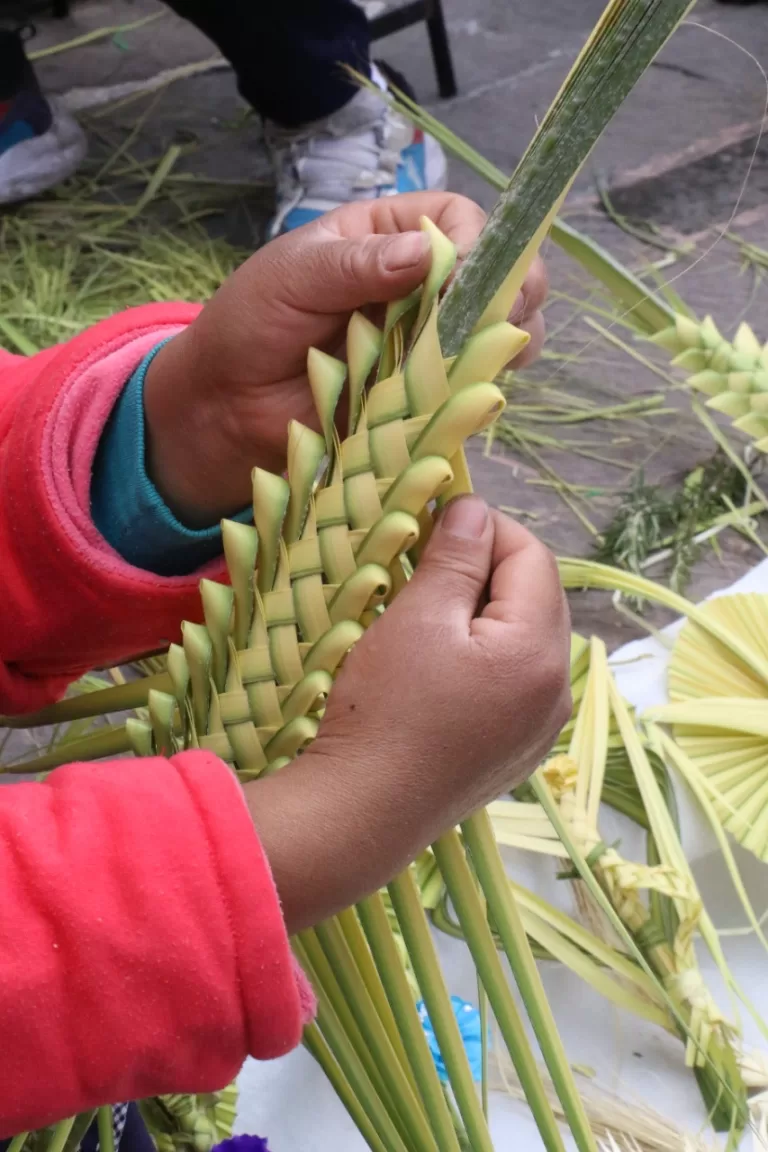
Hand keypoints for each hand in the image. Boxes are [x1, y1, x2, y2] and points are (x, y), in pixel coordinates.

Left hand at [143, 192, 547, 526]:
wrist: (225, 405)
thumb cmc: (250, 325)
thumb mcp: (293, 276)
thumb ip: (356, 264)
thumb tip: (426, 253)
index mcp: (386, 235)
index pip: (459, 220)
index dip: (477, 244)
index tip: (466, 277)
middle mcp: (417, 283)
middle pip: (495, 274)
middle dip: (512, 291)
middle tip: (502, 319)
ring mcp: (425, 340)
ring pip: (496, 330)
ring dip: (508, 340)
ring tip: (498, 355)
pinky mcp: (423, 393)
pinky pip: (469, 386)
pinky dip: (481, 388)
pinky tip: (475, 391)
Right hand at [246, 498, 570, 933]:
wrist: (362, 814)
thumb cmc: (385, 709)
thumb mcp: (417, 618)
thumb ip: (456, 556)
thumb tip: (475, 509)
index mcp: (540, 652)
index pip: (534, 557)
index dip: (487, 529)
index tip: (436, 524)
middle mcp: (556, 691)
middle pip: (537, 599)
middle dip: (488, 572)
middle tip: (428, 568)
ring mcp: (539, 728)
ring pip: (525, 641)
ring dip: (485, 614)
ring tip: (430, 615)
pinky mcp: (515, 753)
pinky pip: (514, 683)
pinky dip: (485, 658)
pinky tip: (440, 668)